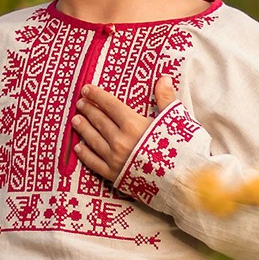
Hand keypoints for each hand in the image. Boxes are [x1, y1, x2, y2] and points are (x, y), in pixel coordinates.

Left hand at [73, 73, 176, 187]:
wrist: (182, 182)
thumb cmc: (182, 149)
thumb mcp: (175, 119)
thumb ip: (165, 98)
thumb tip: (163, 78)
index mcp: (133, 124)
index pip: (110, 105)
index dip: (97, 96)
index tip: (86, 89)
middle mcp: (120, 140)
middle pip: (99, 121)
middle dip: (88, 110)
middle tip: (79, 103)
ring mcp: (115, 159)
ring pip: (93, 140)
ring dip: (83, 129)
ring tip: (75, 120)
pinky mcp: (114, 175)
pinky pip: (94, 163)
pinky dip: (85, 154)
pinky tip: (78, 148)